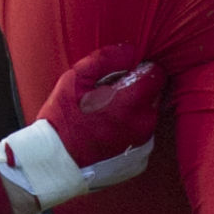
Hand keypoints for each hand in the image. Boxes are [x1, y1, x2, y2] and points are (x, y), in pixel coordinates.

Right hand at [0, 44, 165, 210]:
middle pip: (153, 95)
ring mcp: (143, 143)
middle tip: (108, 97)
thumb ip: (106, 59)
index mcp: (130, 102)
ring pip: (147, 114)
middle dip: (136, 91)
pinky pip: (141, 133)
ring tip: (105, 115)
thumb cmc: (62, 119)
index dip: (141, 70)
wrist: (56, 162)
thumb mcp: (75, 79)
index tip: (123, 75)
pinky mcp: (140, 157)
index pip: (157, 74)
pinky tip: (107, 131)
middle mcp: (143, 124)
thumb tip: (132, 50)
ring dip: (133, 110)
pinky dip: (130, 129)